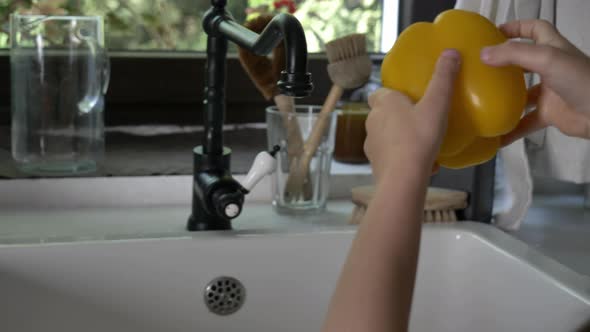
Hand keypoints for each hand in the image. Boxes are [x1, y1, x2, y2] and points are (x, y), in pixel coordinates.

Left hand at [365, 49, 460, 179]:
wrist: (402, 178)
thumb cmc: (418, 138)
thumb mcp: (436, 104)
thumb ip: (443, 79)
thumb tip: (450, 52)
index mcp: (384, 103)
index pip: (379, 92)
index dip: (391, 94)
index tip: (408, 97)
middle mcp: (371, 121)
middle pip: (383, 114)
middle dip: (398, 116)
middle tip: (420, 119)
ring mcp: (371, 144)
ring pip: (386, 136)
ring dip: (400, 138)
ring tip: (422, 143)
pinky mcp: (375, 164)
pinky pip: (390, 157)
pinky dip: (401, 158)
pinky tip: (421, 164)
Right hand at [480, 19, 589, 143]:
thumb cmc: (579, 80)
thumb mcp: (547, 59)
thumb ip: (515, 54)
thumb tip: (483, 54)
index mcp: (553, 48)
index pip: (535, 29)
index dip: (516, 27)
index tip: (494, 32)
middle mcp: (550, 68)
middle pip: (523, 61)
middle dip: (504, 63)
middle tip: (480, 68)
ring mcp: (549, 91)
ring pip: (522, 93)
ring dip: (504, 97)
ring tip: (482, 99)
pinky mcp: (549, 113)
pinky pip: (526, 122)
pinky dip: (512, 129)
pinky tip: (497, 136)